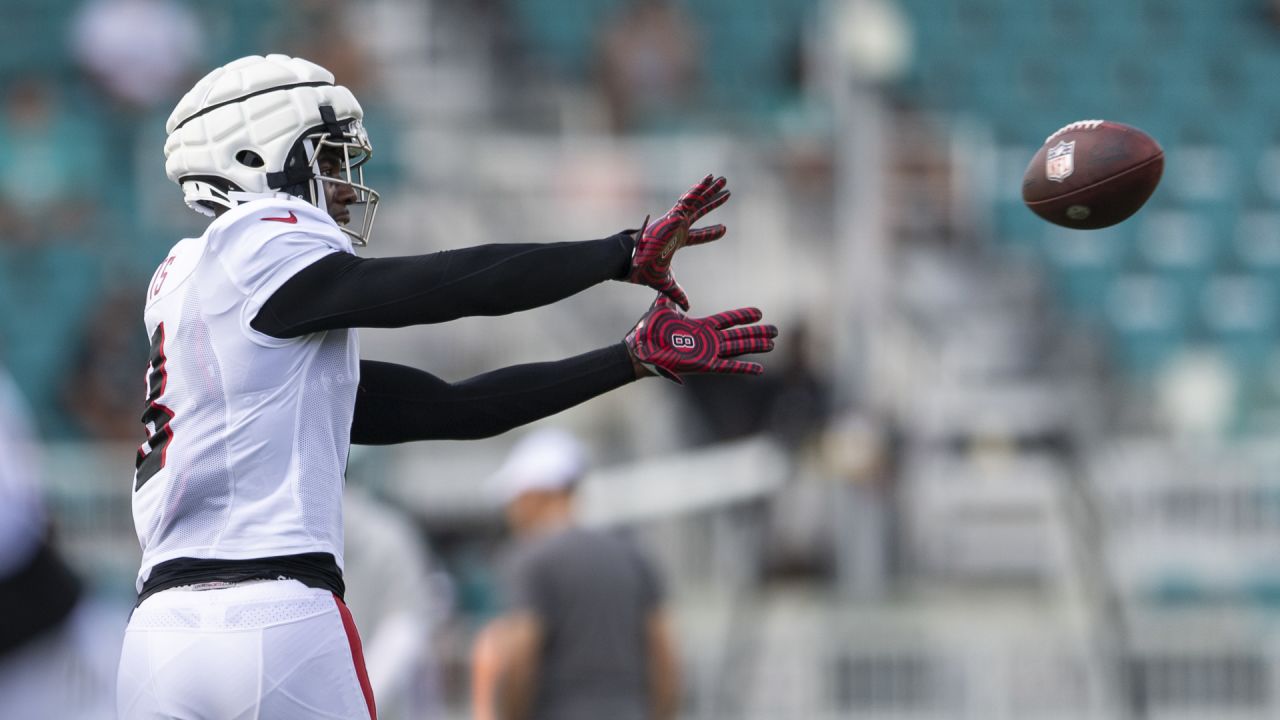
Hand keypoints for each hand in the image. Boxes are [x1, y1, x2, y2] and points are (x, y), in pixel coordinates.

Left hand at [625, 295, 777, 383]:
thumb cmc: (647, 331)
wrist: (638, 349)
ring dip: (754, 346)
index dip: (742, 316)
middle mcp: (707, 340)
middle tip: (775, 330)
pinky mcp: (703, 365)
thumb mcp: (661, 309)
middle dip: (757, 332)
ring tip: (772, 344)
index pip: (727, 320)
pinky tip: (758, 369)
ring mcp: (707, 353)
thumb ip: (668, 299)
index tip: (759, 313)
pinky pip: (727, 367)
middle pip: (738, 335)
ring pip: (737, 348)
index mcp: (700, 327)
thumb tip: (668, 287)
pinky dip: (743, 368)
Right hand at [626, 175, 729, 309]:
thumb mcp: (666, 283)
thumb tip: (688, 308)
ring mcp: (675, 219)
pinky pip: (689, 198)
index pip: (698, 236)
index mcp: (676, 241)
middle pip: (700, 212)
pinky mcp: (673, 215)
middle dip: (713, 203)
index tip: (725, 229)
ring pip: (697, 201)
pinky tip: (709, 178)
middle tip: (727, 193)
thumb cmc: (643, 270)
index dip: (711, 233)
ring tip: (723, 179)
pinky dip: (699, 189)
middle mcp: (677, 227)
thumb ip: (677, 293)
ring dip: (710, 190)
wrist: (631, 261)